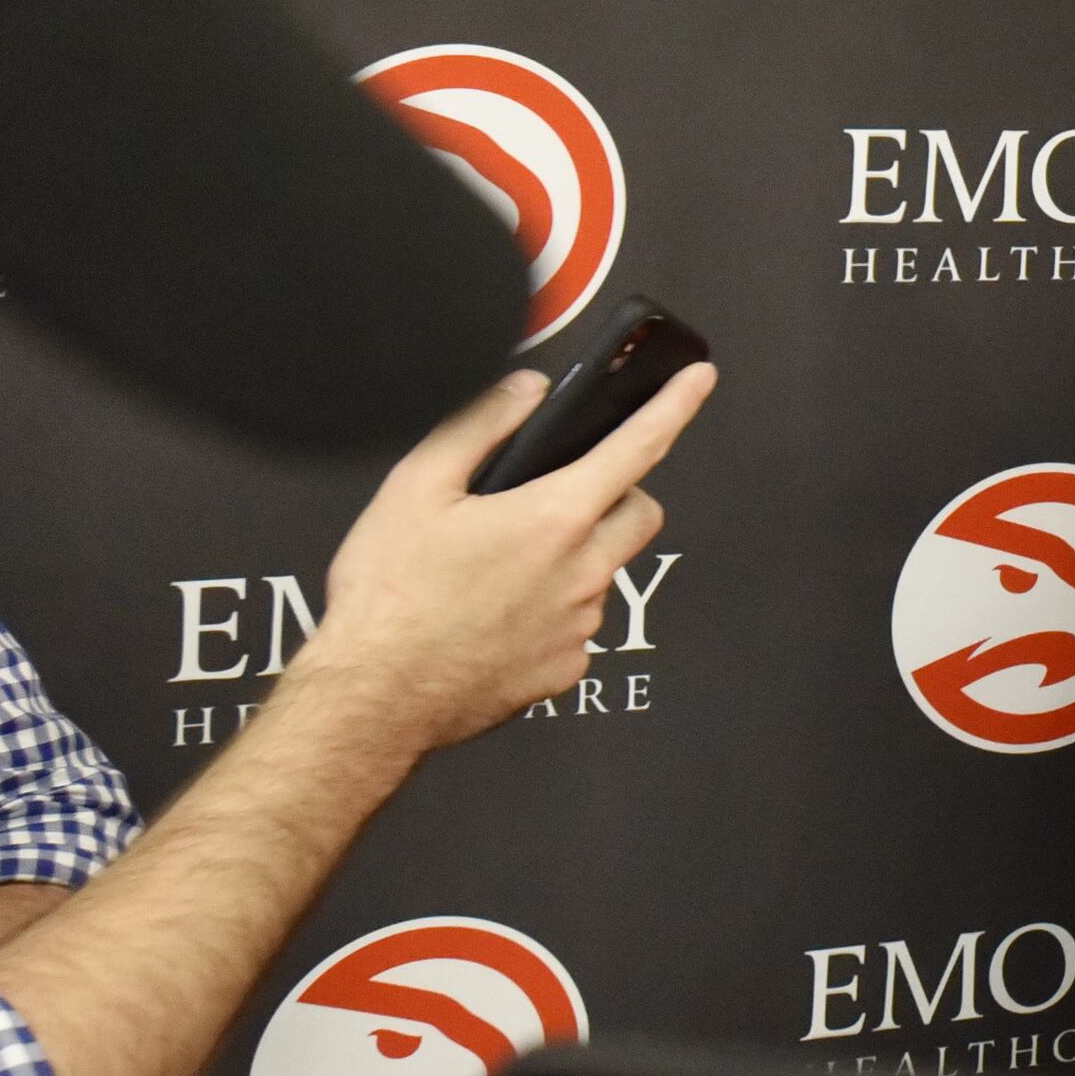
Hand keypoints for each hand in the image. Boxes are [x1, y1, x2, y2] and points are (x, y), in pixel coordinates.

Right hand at [283, 361, 714, 752]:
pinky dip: (552, 611)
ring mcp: (580, 627)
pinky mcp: (566, 670)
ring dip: (577, 556)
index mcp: (554, 517)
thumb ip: (480, 426)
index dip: (675, 406)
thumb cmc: (388, 591)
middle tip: (562, 494)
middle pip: (640, 514)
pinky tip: (495, 615)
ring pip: (605, 572)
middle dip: (619, 495)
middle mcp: (583, 572)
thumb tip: (529, 390)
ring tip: (501, 565)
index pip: (638, 448)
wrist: (374, 697)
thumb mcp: (416, 487)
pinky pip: (577, 626)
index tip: (700, 378)